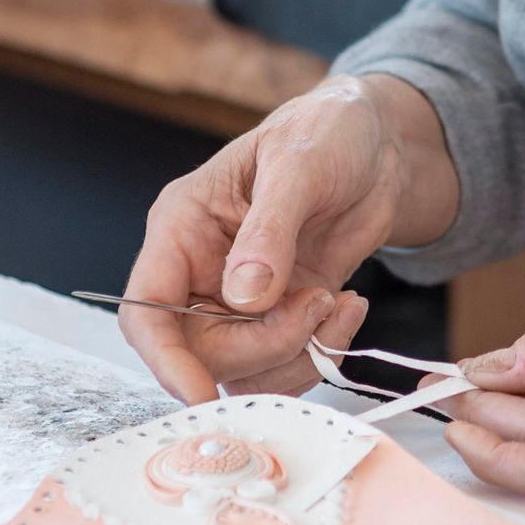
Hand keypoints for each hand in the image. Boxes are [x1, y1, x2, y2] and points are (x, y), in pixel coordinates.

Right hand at [119, 73, 459, 403]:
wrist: (378, 143)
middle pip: (203, 351)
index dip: (164, 359)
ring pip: (248, 370)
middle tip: (318, 304)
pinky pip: (289, 362)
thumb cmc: (326, 132)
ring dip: (300, 352)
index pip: (147, 310)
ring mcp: (244, 299)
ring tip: (340, 301)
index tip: (200, 393)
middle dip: (264, 344)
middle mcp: (202, 271)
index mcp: (182, 227)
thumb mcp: (297, 164)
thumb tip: (245, 296)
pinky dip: (323, 350)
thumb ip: (270, 230)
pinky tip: (350, 306)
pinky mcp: (284, 314)